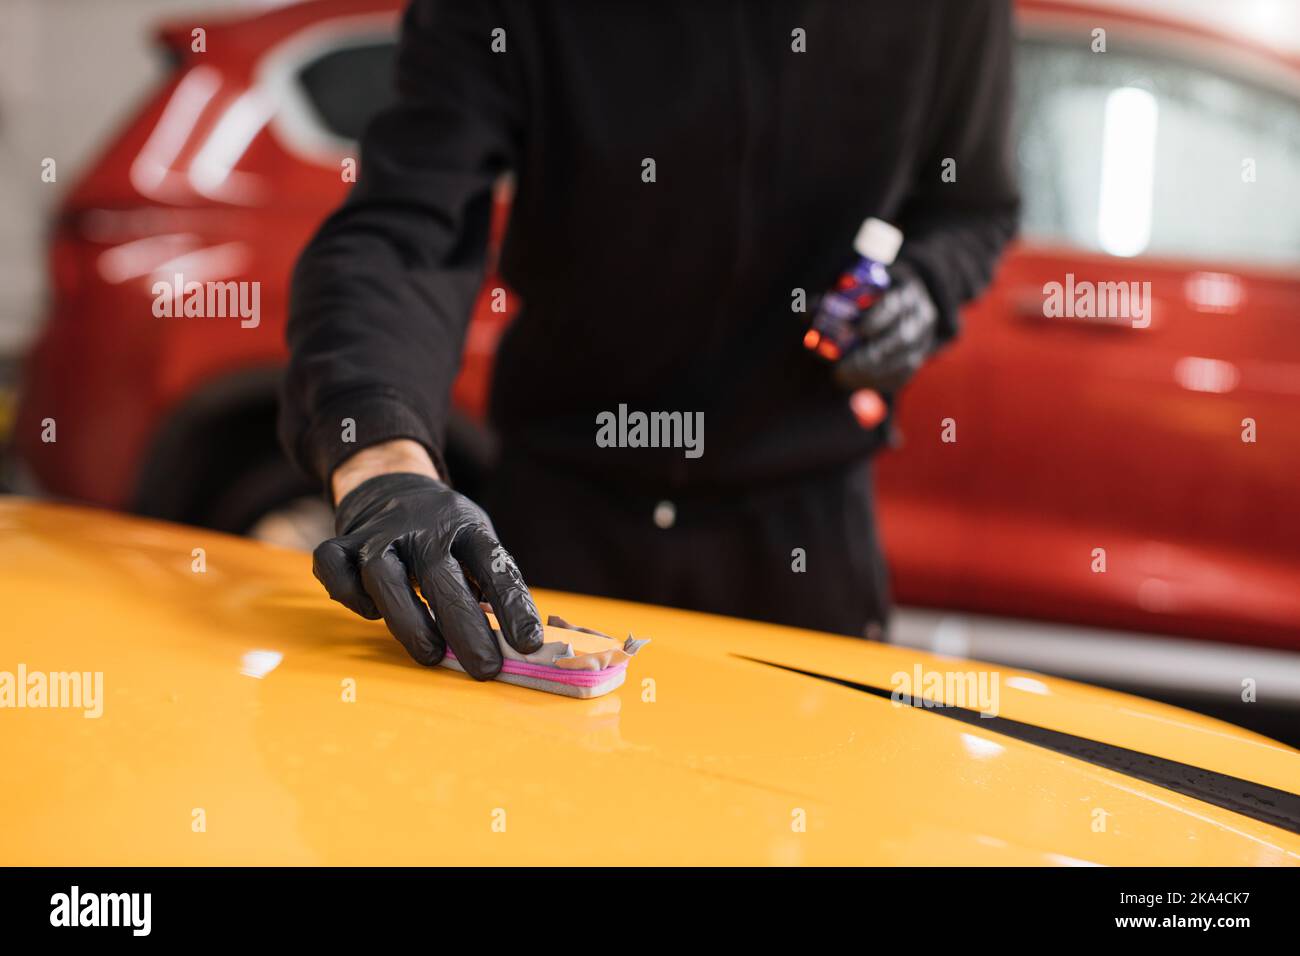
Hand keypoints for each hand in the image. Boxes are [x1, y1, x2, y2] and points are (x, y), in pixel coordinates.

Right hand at [313, 469, 543, 677]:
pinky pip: (334, 567)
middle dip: (466, 629)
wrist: (393, 485)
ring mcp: (379, 534)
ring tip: (430, 655)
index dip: (513, 606)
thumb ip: (489, 588)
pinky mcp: (344, 542)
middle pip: (442, 577)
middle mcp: (423, 528)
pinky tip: (372, 613)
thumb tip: (513, 648)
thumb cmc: (446, 536)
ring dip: (408, 620)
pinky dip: (348, 594)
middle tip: (484, 668)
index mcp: (466, 528)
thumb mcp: (477, 546)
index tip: (528, 644)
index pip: (495, 565)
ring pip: (384, 576)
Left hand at [833, 263, 938, 393]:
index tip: (856, 331)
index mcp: (906, 292)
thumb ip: (828, 301)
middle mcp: (921, 316)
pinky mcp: (919, 360)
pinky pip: (904, 377)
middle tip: (841, 369)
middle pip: (902, 338)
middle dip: (871, 356)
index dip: (876, 319)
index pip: (894, 305)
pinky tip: (858, 384)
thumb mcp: (852, 292)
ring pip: (906, 362)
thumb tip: (807, 312)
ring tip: (844, 378)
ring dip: (873, 374)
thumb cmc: (868, 298)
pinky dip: (880, 383)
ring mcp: (924, 340)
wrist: (900, 306)